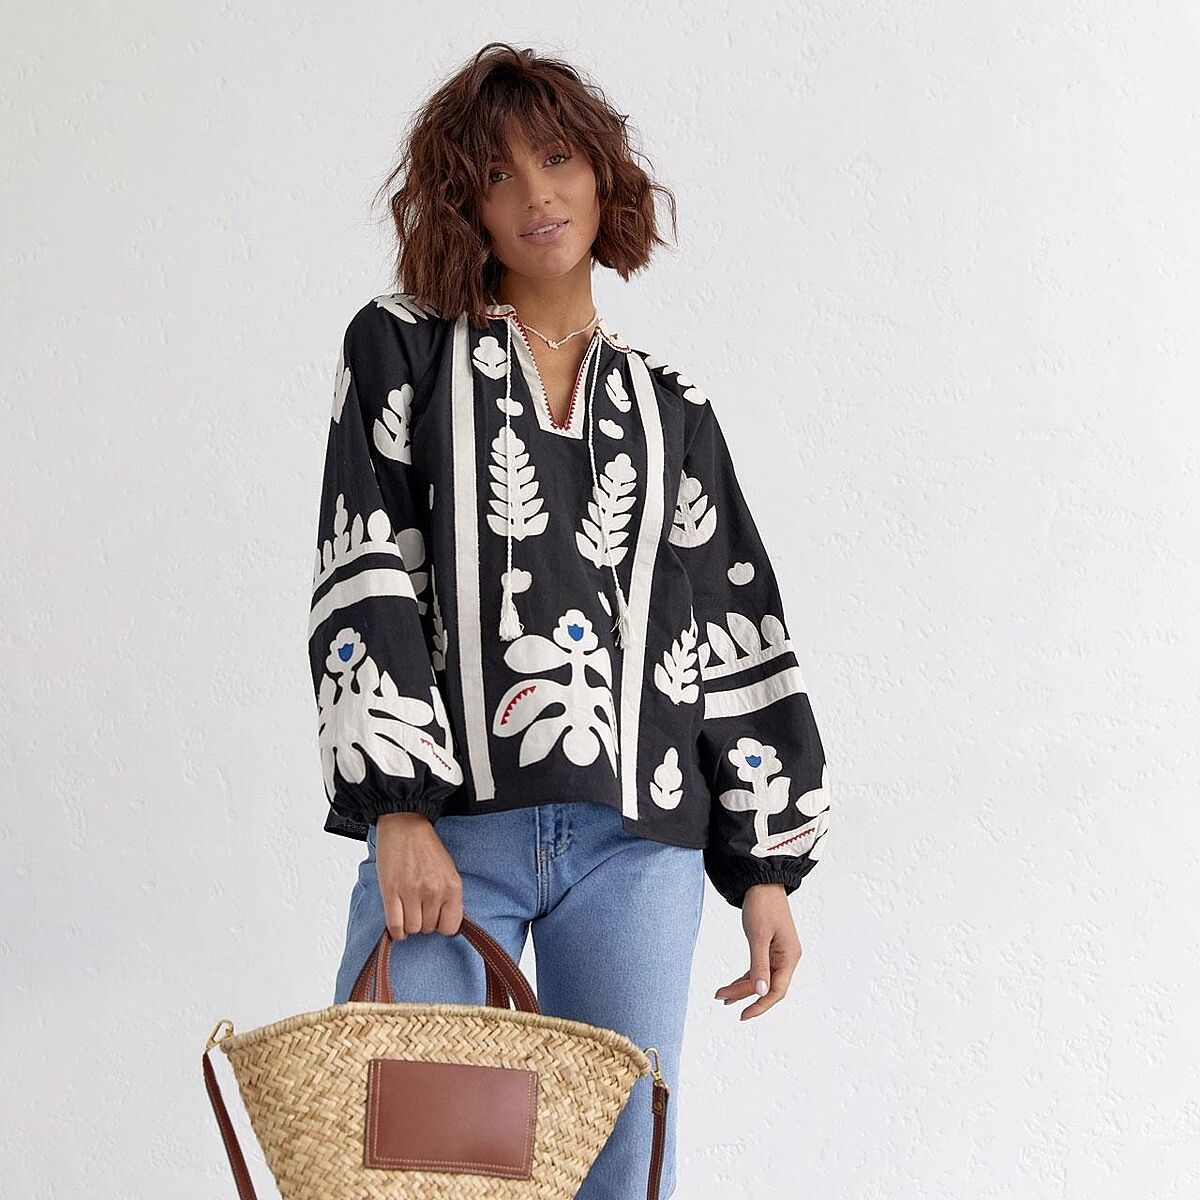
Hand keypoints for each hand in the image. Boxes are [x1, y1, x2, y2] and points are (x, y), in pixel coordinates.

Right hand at [374, 812, 463, 939]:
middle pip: (428, 928)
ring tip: (408, 911)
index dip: (441, 925)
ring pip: (412, 929)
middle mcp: (434, 891)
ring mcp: (411, 892)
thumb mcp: (448, 871)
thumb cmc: (426, 847)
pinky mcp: (391, 891)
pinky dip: (396, 930)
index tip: (436, 918)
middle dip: (424, 922)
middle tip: (419, 908)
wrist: (405, 826)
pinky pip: (395, 925)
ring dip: (409, 924)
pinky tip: (397, 922)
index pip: (450, 927)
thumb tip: (446, 922)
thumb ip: (449, 897)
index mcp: (452, 886)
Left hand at [713, 883, 802, 1020]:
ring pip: (761, 978)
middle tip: (721, 998)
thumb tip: (762, 993)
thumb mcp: (758, 935)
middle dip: (744, 994)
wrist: (761, 881)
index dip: (760, 1005)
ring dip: (742, 987)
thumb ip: (759, 965)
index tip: (743, 1015)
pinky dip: (746, 977)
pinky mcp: (770, 947)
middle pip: (766, 986)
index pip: (777, 991)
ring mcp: (778, 953)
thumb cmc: (763, 905)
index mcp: (789, 957)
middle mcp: (786, 957)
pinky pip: (758, 968)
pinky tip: (732, 984)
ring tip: (721, 995)